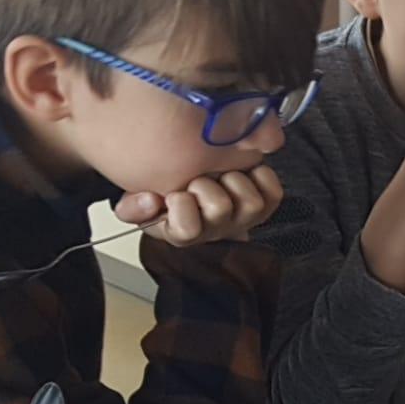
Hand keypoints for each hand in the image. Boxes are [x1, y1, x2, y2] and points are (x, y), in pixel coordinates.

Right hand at [114, 166, 283, 246]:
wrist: (201, 197)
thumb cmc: (171, 201)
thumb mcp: (142, 203)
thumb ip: (133, 206)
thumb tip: (150, 201)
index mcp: (185, 232)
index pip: (187, 229)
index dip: (180, 205)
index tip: (173, 194)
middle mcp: (218, 228)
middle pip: (219, 208)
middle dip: (204, 185)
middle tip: (196, 179)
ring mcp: (244, 217)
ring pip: (249, 201)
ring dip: (233, 180)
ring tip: (220, 175)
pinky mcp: (266, 202)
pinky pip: (271, 189)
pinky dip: (260, 175)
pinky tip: (243, 171)